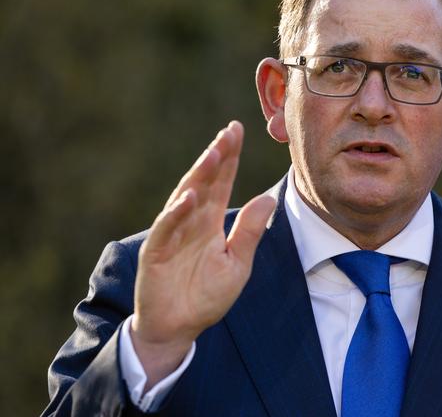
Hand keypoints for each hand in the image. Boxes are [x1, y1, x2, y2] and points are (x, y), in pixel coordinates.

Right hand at [130, 121, 275, 387]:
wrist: (179, 327)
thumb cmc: (206, 295)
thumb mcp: (237, 264)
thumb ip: (250, 232)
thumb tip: (268, 198)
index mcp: (211, 221)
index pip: (222, 182)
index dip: (230, 157)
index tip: (237, 131)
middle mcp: (191, 220)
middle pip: (204, 182)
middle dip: (217, 156)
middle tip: (229, 132)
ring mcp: (172, 233)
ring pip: (185, 197)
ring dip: (198, 176)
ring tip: (213, 154)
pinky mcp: (156, 251)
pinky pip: (167, 228)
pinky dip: (177, 212)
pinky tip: (190, 196)